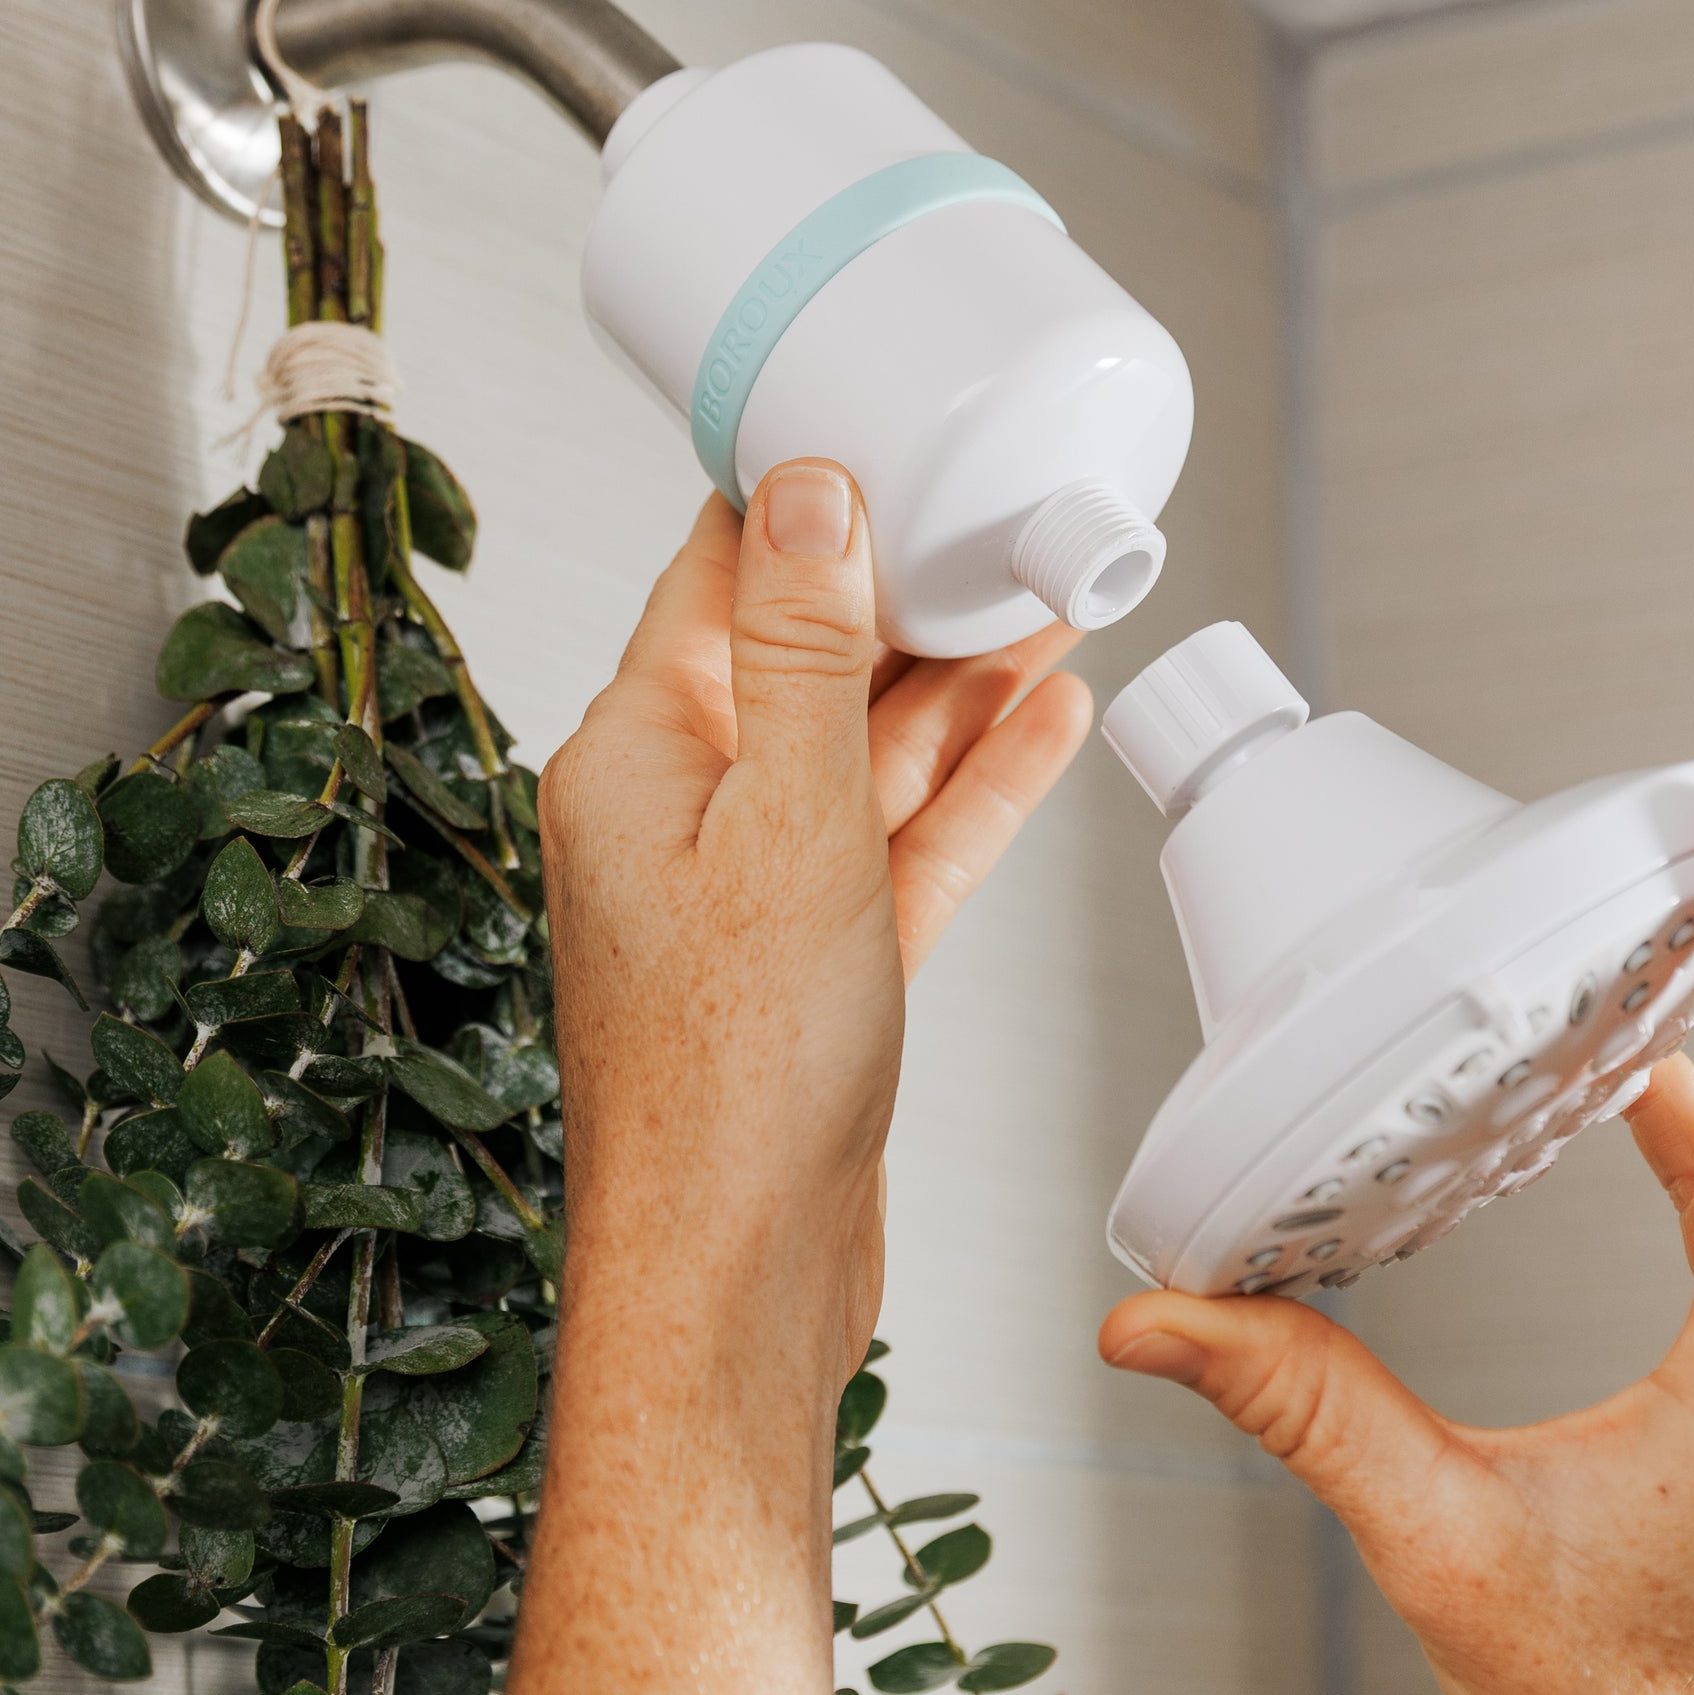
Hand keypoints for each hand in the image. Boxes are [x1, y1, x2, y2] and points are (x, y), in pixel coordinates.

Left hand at [409, 468, 1093, 1694]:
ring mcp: (747, 891)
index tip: (888, 410)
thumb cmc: (732, 1087)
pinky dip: (970, 785)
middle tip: (1012, 501)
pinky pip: (901, 842)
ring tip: (1057, 589)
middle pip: (805, 648)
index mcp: (636, 754)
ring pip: (866, 747)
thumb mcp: (789, 824)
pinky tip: (1045, 723)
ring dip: (959, 676)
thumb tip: (809, 488)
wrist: (741, 1284)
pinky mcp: (815, 966)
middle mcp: (677, 812)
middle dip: (911, 576)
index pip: (723, 568)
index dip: (811, 485)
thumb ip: (806, 654)